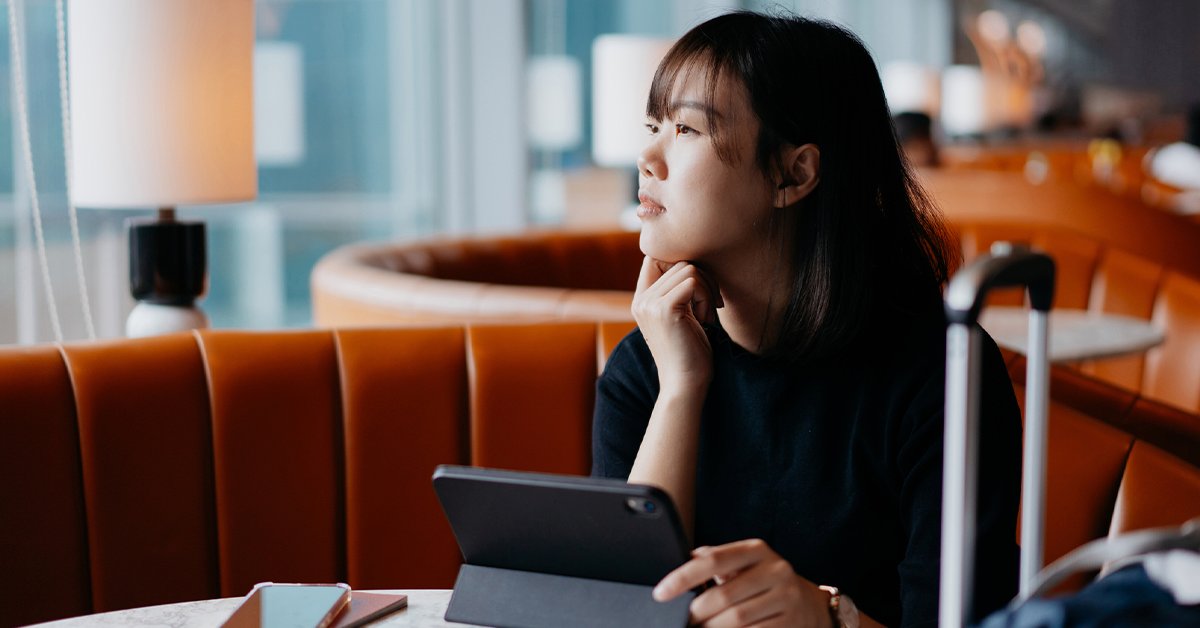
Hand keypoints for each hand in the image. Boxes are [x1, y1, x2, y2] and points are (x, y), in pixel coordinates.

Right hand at [632, 257, 722, 392]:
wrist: (685, 384)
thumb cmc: (690, 353)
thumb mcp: (681, 316)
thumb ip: (678, 291)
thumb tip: (695, 261)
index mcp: (641, 300)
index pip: (656, 257)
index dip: (681, 264)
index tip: (699, 290)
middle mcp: (641, 299)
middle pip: (678, 261)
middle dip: (703, 279)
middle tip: (710, 306)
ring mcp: (650, 303)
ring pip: (688, 269)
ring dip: (707, 289)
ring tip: (706, 315)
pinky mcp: (664, 309)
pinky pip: (693, 281)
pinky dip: (707, 297)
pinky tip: (706, 319)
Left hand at [653, 539, 832, 627]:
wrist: (811, 605)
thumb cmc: (764, 582)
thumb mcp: (744, 564)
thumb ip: (714, 560)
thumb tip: (676, 563)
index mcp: (757, 549)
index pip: (712, 560)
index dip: (683, 577)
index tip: (660, 593)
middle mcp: (775, 570)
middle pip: (722, 595)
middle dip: (696, 613)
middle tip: (683, 620)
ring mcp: (786, 597)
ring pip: (736, 620)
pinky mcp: (791, 623)